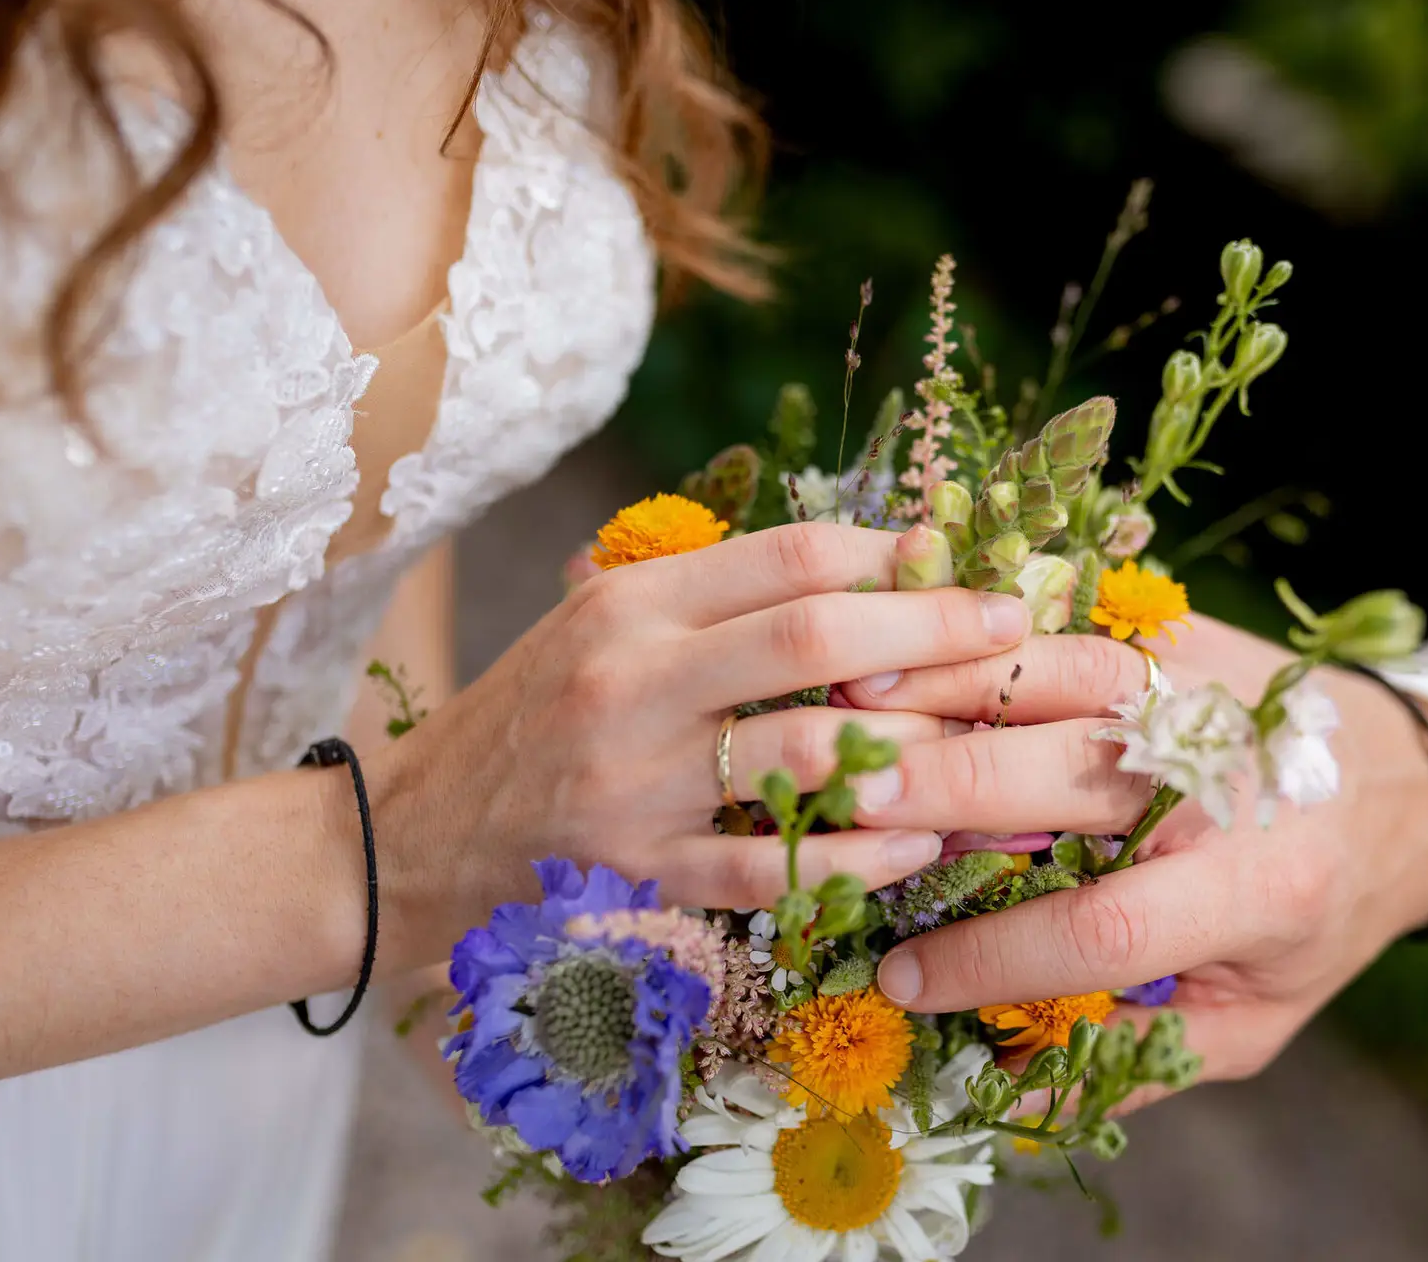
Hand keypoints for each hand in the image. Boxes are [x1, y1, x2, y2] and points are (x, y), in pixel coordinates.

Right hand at [367, 523, 1032, 947]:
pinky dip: (859, 854)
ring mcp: (636, 783)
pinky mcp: (639, 873)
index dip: (892, 554)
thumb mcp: (596, 626)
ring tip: (988, 740)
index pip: (787, 555)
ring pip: (807, 749)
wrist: (411, 835)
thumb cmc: (528, 719)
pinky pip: (774, 863)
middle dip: (935, 629)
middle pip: (814, 634)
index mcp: (630, 605)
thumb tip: (856, 568)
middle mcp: (633, 681)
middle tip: (1017, 630)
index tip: (964, 561)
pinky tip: (922, 841)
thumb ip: (708, 598)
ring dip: (915, 745)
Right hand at [849, 616, 1427, 1100]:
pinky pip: (1068, 623)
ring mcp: (1203, 690)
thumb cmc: (1314, 919)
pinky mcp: (1178, 633)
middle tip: (841, 809)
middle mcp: (1229, 777)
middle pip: (1065, 776)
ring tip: (849, 704)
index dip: (993, 958)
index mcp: (1255, 890)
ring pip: (1061, 675)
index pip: (1105, 926)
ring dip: (947, 686)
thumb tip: (1000, 1094)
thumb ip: (1138, 1062)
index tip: (903, 982)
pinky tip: (904, 641)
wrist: (1406, 782)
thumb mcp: (1255, 1020)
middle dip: (942, 791)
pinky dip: (979, 635)